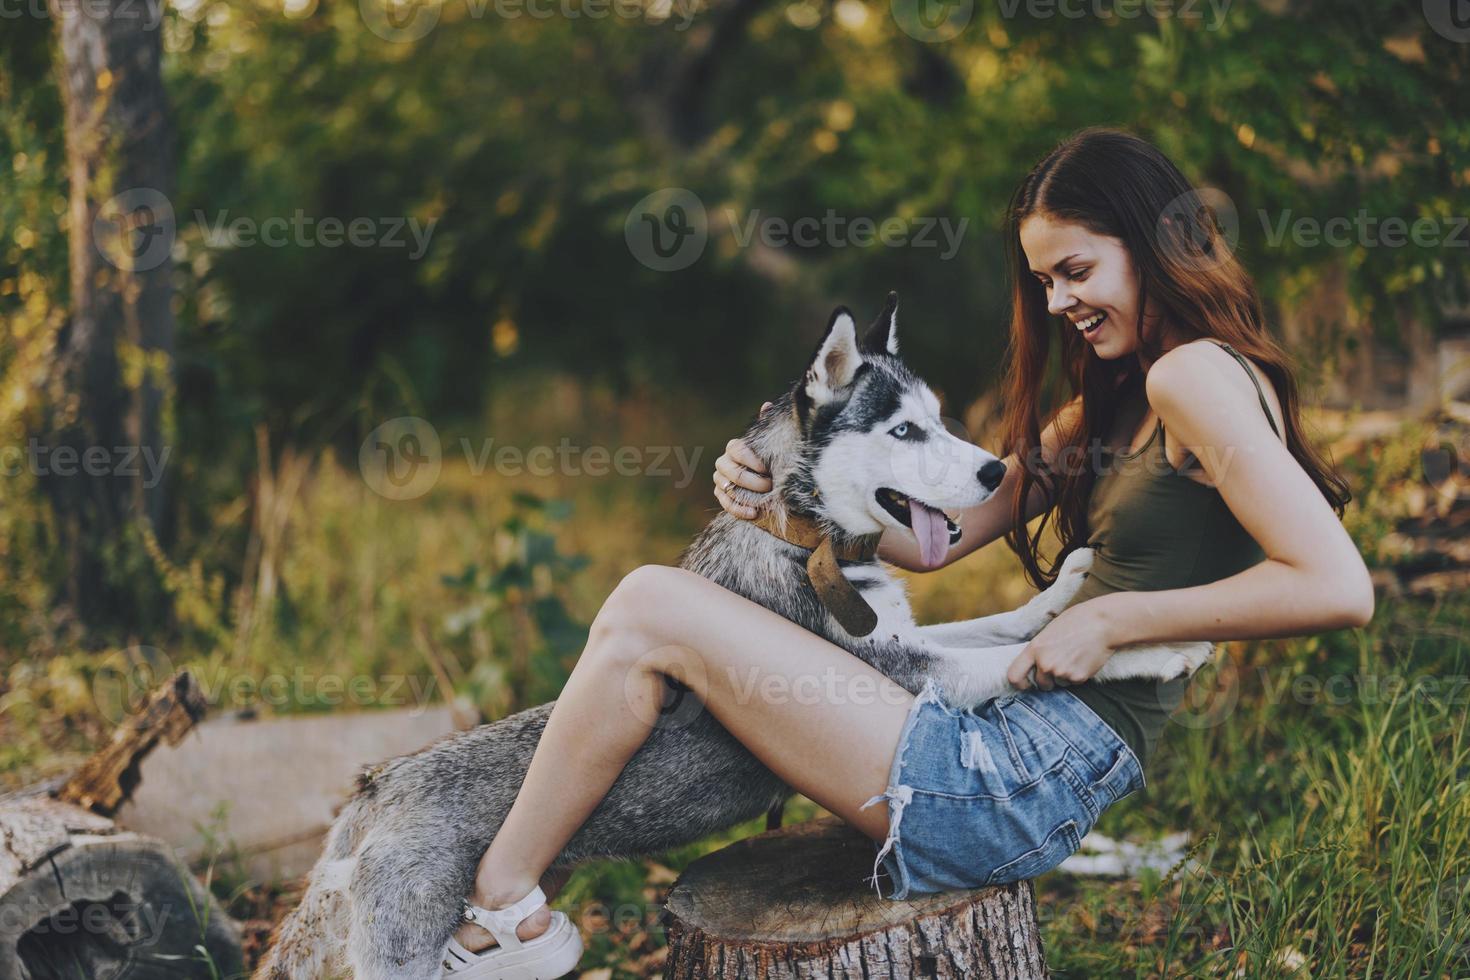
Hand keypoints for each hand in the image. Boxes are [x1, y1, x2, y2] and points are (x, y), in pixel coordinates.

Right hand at [713, 402, 773, 518]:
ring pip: (727, 487)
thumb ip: (766, 427)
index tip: (766, 468)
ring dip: (746, 496)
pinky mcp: (721, 496)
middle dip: (751, 480)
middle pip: (731, 470)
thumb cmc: (770, 461)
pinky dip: (740, 509)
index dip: (750, 459)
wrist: (770, 483)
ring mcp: (720, 480)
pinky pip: (726, 504)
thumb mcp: (771, 445)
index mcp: (735, 448)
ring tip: (764, 501)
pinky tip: (754, 513)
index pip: (736, 449)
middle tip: (770, 486)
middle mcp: (724, 463)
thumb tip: (767, 405)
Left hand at [1006, 601, 1118, 690]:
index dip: (1019, 683)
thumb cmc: (1077, 621)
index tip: (1025, 685)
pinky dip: (1078, 675)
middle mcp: (1045, 664)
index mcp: (1034, 649)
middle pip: (1041, 684)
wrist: (1103, 623)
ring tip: (1074, 656)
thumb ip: (1039, 649)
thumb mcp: (1049, 631)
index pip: (1014, 676)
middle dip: (1048, 680)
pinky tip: (1084, 659)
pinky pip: (1074, 682)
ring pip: (1059, 683)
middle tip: (1060, 666)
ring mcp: (1061, 672)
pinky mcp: (1078, 678)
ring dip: (1064, 676)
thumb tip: (1033, 663)